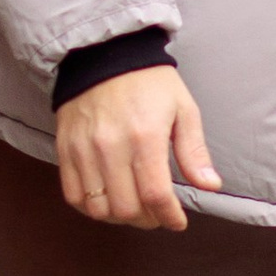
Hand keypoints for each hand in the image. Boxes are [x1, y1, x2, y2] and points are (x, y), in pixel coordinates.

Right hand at [54, 65, 221, 231]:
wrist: (104, 54)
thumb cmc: (148, 81)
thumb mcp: (183, 109)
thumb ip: (194, 151)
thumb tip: (210, 185)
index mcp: (145, 136)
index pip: (156, 196)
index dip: (169, 217)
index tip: (177, 221)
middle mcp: (111, 147)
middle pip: (127, 208)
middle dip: (148, 220)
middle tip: (157, 213)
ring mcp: (84, 150)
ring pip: (99, 208)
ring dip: (120, 217)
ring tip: (134, 207)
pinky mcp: (66, 150)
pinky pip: (74, 195)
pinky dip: (91, 208)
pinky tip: (108, 200)